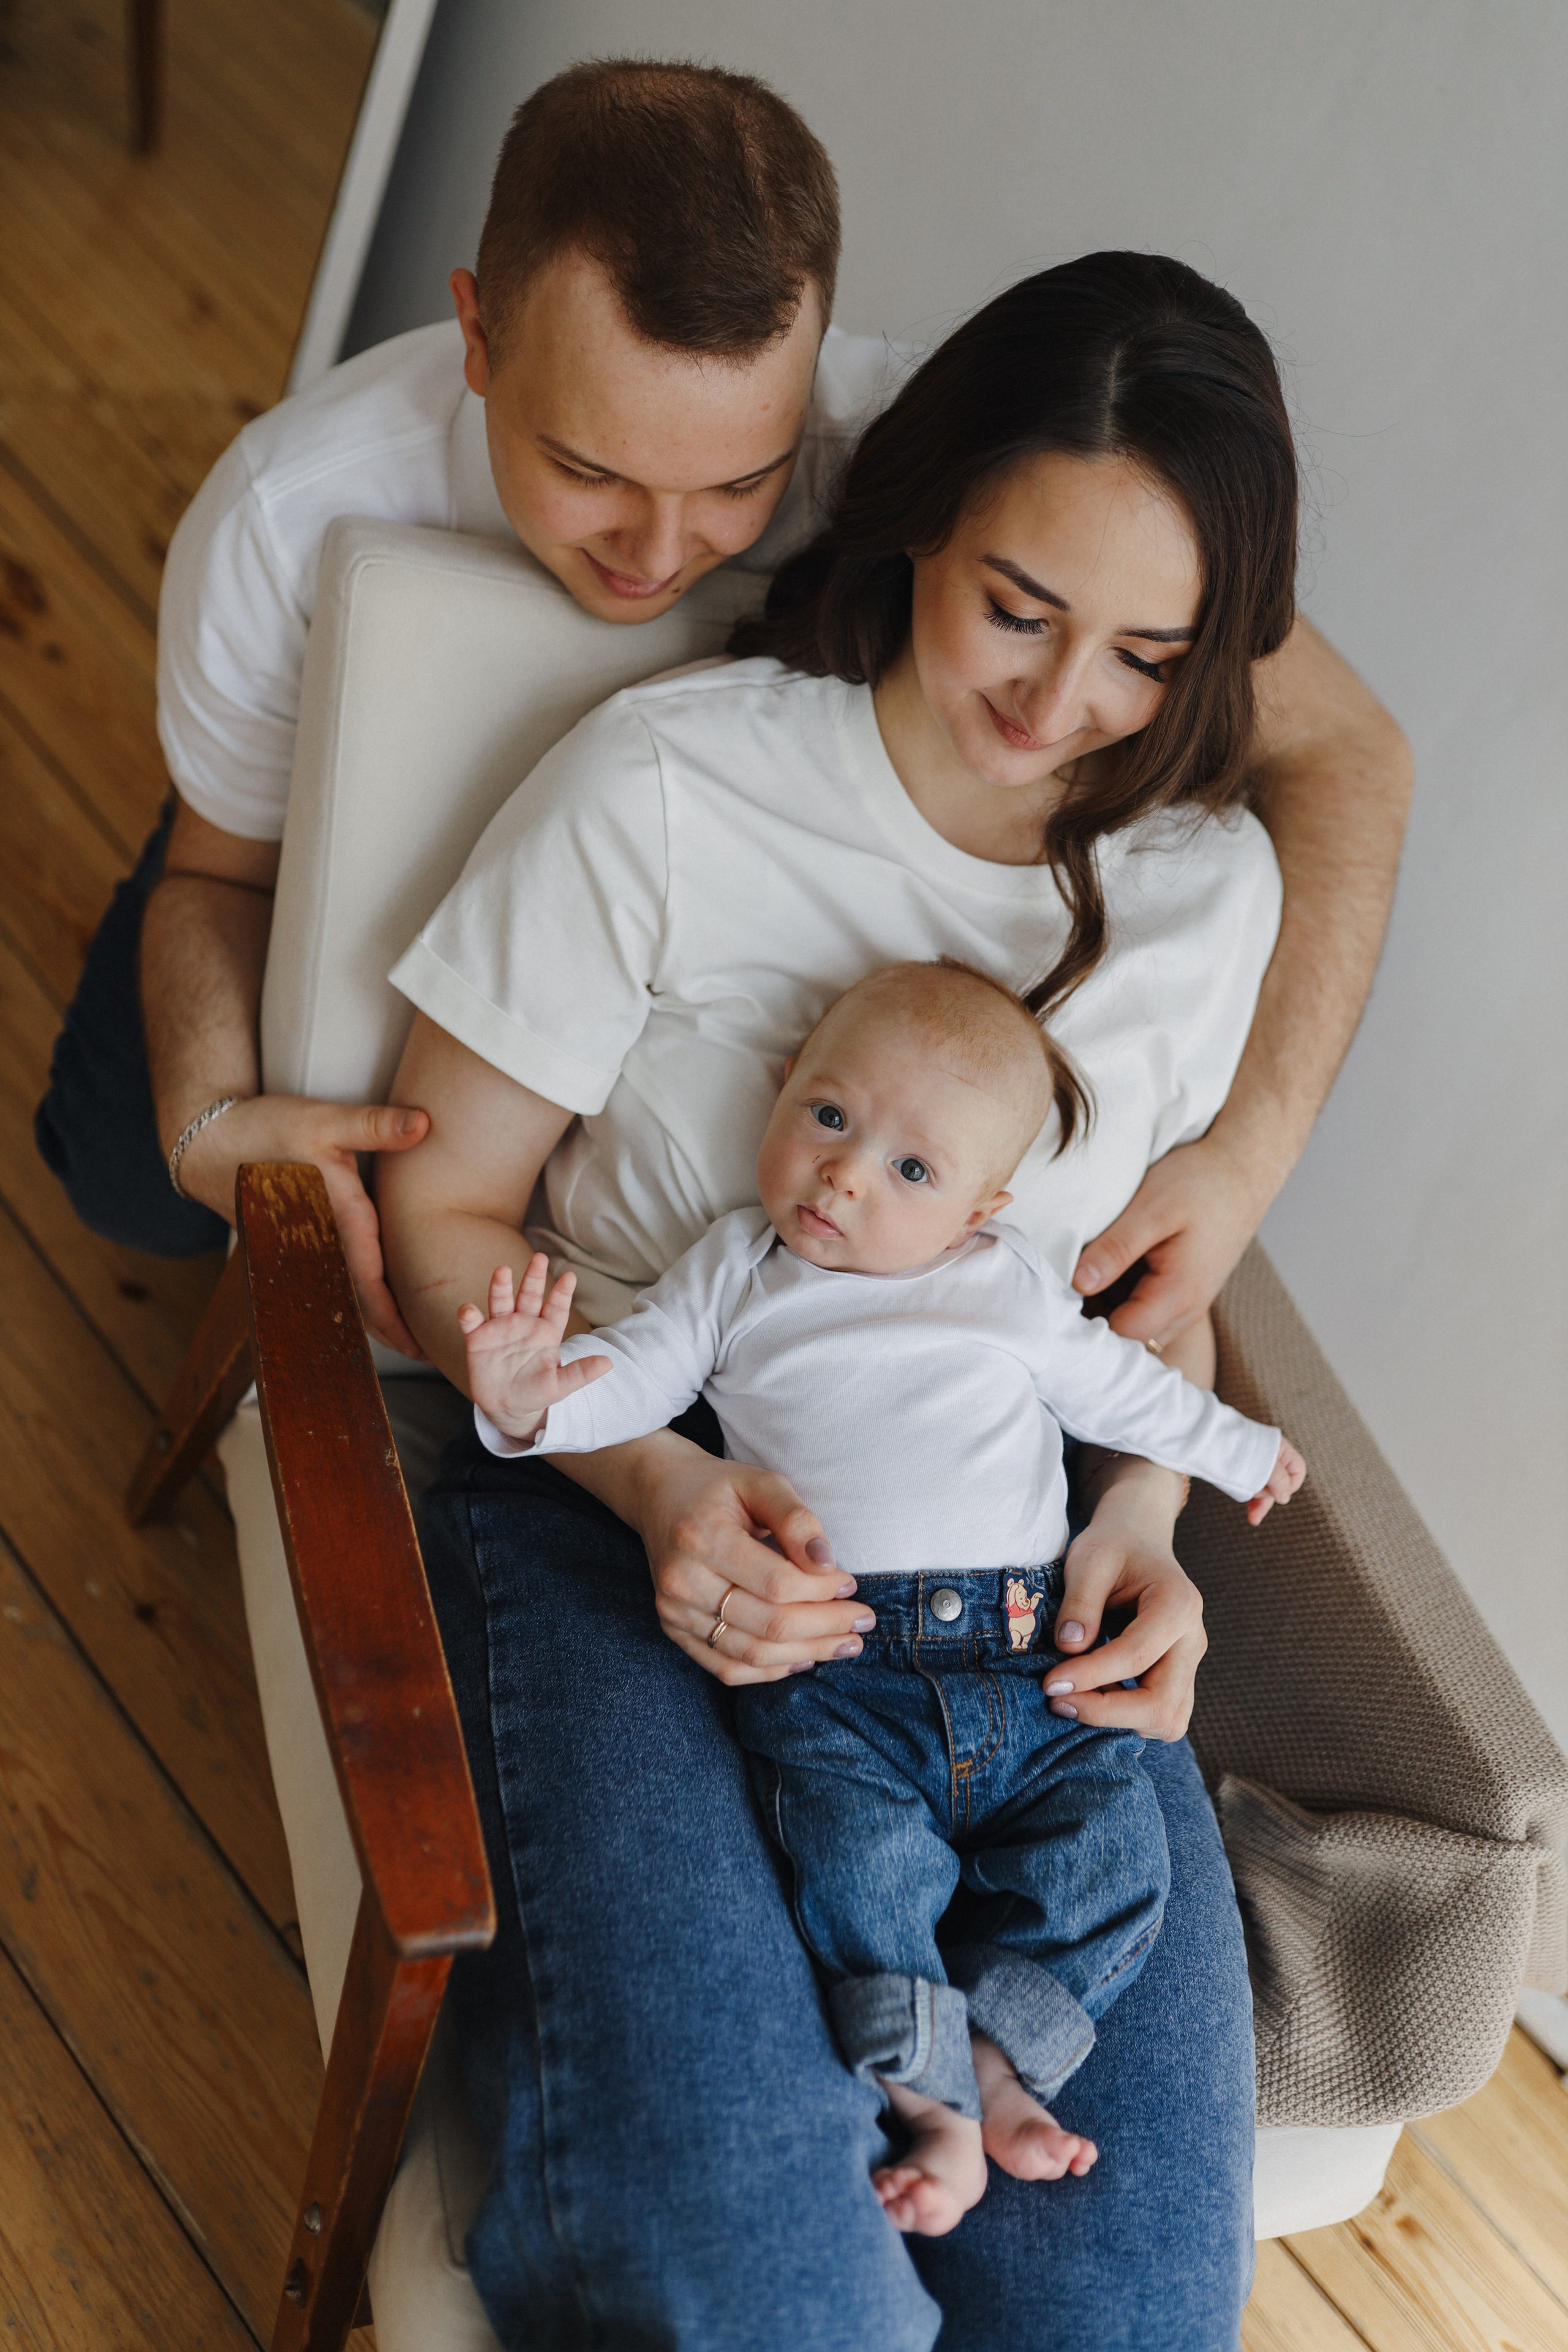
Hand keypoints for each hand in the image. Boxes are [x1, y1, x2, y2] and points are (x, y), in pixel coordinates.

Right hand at [174, 1092, 430, 1356]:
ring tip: (403, 1336)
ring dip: (371, 1317)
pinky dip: (348, 1297)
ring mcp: (302, 1250)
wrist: (206, 1144)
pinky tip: (361, 1304)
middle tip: (427, 1352)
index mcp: (336, 1223)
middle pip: (358, 1304)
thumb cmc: (263, 1132)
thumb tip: (423, 1123)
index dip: (396, 1322)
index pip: (370, 1289)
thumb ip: (375, 1125)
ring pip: (342, 1294)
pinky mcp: (292, 1244)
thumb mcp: (323, 1120)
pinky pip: (326, 1280)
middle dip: (391, 1330)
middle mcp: (319, 1245)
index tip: (419, 1349)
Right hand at [457, 1256, 610, 1439]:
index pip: (557, 1308)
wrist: (507, 1406)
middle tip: (540, 1257)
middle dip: (534, 1277)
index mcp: (546, 1332)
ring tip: (502, 1270)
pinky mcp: (478, 1338)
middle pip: (529, 1295)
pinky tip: (469, 1310)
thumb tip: (608, 1363)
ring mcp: (500, 1328)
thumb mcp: (560, 1386)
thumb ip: (581, 1373)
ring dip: (501, 1286)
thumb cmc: (537, 1392)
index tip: (570, 1276)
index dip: (562, 1293)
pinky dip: (469, 1315)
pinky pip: (472, 1323)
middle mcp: (524, 1323)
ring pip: (501, 1301)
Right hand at [625, 1434, 876, 1684]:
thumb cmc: (720, 1487)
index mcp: (702, 1537)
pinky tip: (803, 1659)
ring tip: (845, 1644)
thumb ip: (796, 1519)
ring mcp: (673, 1611)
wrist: (661, 1494)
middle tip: (863, 1623)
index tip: (852, 1584)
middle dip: (825, 1627)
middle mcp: (682, 1580)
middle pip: (768, 1624)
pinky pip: (726, 1667)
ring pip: (751, 1653)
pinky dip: (769, 1671)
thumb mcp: (761, 1482)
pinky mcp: (673, 1629)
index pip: (777, 1583)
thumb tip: (828, 1564)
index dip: (822, 1591)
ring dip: (806, 1653)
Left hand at [1040, 1458, 1206, 1740]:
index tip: (1050, 1684)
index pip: (1136, 1656)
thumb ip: (1080, 1602)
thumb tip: (1069, 1649)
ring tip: (1074, 1697)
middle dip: (1107, 1713)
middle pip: (1162, 1704)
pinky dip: (1126, 1717)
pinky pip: (1160, 1716)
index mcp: (1177, 1605)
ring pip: (1167, 1721)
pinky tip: (1092, 1694)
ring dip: (1118, 1720)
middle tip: (1058, 1700)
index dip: (1090, 1676)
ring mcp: (1189, 1663)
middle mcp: (1193, 1640)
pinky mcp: (1178, 1678)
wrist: (1137, 1541)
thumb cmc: (1113, 1547)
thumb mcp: (1090, 1560)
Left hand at [1072, 1133, 1267, 1346]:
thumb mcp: (1151, 1208)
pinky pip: (1147, 1311)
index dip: (1085, 1325)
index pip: (1122, 1336)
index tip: (1053, 1300)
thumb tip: (1078, 1284)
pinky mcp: (1183, 1290)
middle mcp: (1186, 1310)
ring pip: (1138, 1329)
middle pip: (1129, 1342)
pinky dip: (1122, 1299)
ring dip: (1107, 1311)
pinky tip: (1104, 1271)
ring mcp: (1187, 1303)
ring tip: (1080, 1278)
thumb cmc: (1201, 1182)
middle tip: (1059, 1290)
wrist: (1244, 1168)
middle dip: (1093, 1323)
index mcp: (1178, 1294)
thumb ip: (1116, 1249)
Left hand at [1247, 1437, 1305, 1527]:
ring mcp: (1256, 1466)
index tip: (1278, 1493)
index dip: (1290, 1485)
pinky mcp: (1242, 1473)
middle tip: (1257, 1504)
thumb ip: (1280, 1480)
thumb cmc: (1239, 1449)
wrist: (1207, 1439)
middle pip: (1280, 1483)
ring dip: (1259, 1503)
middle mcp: (1270, 1458)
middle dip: (1269, 1498)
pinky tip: (1252, 1517)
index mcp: (1281, 1450)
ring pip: (1264, 1489)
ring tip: (1252, 1516)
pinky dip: (1252, 1502)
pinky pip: (1252, 1490)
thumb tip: (1285, 1498)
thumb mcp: (1266, 1465)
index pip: (1297, 1471)